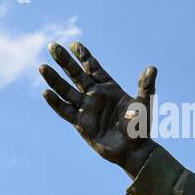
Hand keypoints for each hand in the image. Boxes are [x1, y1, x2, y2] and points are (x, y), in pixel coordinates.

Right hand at [40, 41, 157, 177]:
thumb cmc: (141, 127)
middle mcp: (94, 96)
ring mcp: (86, 109)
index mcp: (109, 88)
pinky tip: (46, 92)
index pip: (93, 68)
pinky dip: (55, 102)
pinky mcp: (80, 123)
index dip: (84, 56)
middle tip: (52, 46)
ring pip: (66, 90)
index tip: (74, 44)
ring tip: (42, 67)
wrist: (134, 150)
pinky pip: (65, 111)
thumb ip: (146, 86)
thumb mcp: (145, 104)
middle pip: (76, 74)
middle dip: (64, 60)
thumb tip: (152, 68)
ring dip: (55, 79)